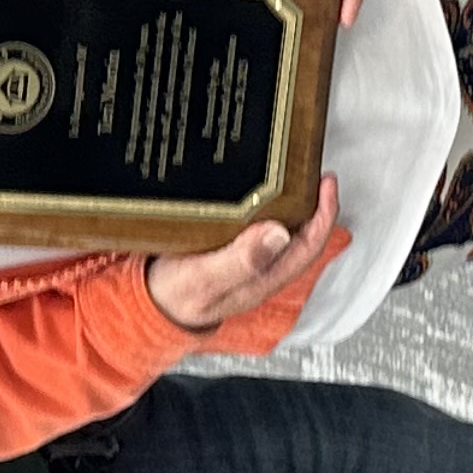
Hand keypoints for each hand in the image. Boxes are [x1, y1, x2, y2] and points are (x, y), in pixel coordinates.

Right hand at [143, 175, 346, 331]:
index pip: (308, 245)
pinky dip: (261, 204)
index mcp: (263, 278)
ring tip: (288, 171)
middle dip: (311, 200)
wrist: (147, 305)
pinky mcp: (229, 248)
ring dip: (289, 200)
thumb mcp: (204, 278)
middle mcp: (261, 268)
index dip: (324, 214)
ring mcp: (246, 258)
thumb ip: (241, 260)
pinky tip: (253, 188)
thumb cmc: (174, 296)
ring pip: (280, 228)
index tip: (325, 182)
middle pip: (301, 233)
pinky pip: (255, 224)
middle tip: (309, 167)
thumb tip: (280, 234)